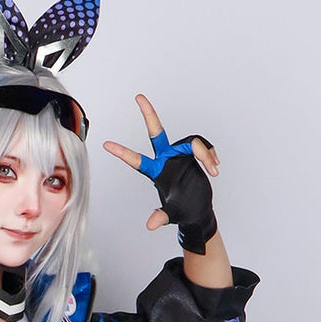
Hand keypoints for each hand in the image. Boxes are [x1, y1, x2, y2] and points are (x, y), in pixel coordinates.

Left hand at [103, 94, 218, 243]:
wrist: (198, 212)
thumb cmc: (182, 213)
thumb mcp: (171, 216)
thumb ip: (161, 216)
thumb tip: (151, 224)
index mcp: (156, 173)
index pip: (137, 160)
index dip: (123, 153)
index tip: (106, 145)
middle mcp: (166, 160)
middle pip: (157, 132)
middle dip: (148, 114)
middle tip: (139, 97)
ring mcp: (179, 155)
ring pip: (190, 142)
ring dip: (204, 153)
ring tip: (213, 169)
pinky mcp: (193, 155)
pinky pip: (202, 146)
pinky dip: (210, 155)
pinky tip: (214, 167)